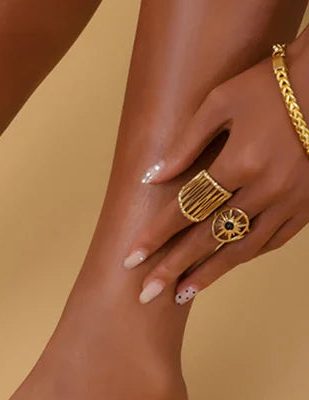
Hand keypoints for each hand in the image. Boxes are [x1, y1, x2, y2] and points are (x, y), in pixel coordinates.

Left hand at [124, 42, 308, 304]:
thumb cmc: (270, 83)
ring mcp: (291, 199)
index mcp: (240, 162)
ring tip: (180, 294)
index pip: (186, 209)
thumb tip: (151, 179)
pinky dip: (245, 256)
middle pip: (207, 238)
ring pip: (241, 248)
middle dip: (173, 268)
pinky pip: (273, 241)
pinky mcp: (308, 204)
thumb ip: (185, 144)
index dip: (155, 237)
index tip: (130, 260)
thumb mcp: (220, 102)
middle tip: (144, 295)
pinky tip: (224, 268)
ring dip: (209, 274)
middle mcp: (266, 188)